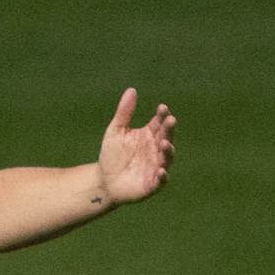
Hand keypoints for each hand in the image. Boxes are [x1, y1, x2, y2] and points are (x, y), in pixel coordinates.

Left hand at [96, 87, 176, 205]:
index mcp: (149, 135)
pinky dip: (162, 176)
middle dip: (169, 130)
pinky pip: (160, 180)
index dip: (162, 115)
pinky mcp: (152, 184)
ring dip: (168, 150)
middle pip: (166, 137)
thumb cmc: (112, 155)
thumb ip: (124, 112)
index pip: (159, 123)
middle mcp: (156, 150)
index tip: (162, 108)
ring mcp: (156, 166)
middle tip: (170, 120)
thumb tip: (132, 90)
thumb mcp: (116, 131)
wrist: (103, 180)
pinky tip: (161, 170)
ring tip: (164, 142)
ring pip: (167, 158)